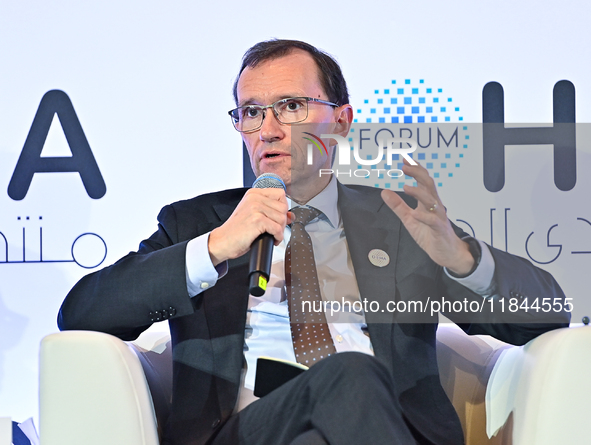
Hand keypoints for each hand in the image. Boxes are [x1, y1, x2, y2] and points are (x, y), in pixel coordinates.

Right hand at [208, 188, 293, 265]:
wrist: (223, 241)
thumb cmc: (237, 231)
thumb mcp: (254, 215)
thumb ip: (271, 211)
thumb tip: (290, 215)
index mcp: (254, 194)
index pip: (280, 194)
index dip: (283, 208)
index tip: (279, 218)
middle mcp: (255, 198)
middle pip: (283, 207)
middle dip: (282, 221)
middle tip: (274, 230)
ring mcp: (255, 208)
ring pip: (282, 218)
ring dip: (280, 230)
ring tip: (271, 235)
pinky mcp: (257, 220)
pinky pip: (278, 228)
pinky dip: (278, 237)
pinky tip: (272, 240)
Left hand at [381, 159, 473, 274]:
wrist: (446, 252)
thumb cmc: (430, 233)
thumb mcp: (409, 219)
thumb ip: (397, 206)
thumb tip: (384, 192)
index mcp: (427, 201)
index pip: (423, 181)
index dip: (415, 169)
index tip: (405, 160)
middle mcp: (434, 206)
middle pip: (429, 185)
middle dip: (418, 174)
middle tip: (405, 167)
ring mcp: (438, 216)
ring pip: (431, 200)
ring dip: (419, 193)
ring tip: (405, 188)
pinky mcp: (439, 229)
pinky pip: (433, 221)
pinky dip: (424, 216)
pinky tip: (414, 214)